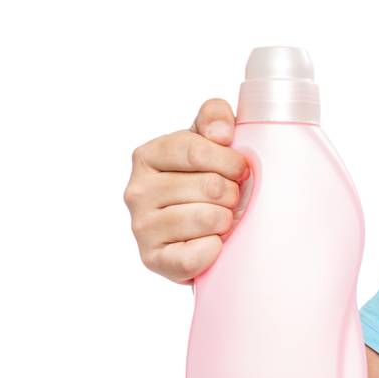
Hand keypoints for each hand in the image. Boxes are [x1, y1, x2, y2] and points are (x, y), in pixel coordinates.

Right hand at [123, 97, 250, 283]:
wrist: (199, 231)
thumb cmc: (207, 180)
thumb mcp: (209, 140)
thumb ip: (214, 117)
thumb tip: (222, 132)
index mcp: (147, 155)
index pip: (197, 150)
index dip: (231, 161)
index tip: (241, 170)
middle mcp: (137, 190)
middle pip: (210, 186)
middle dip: (233, 193)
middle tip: (231, 199)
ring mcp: (142, 227)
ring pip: (208, 218)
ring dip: (226, 220)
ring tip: (222, 220)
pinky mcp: (153, 259)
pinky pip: (195, 256)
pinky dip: (214, 251)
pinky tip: (213, 244)